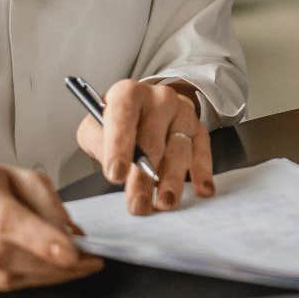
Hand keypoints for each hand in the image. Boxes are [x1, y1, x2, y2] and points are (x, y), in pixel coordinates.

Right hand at [0, 163, 101, 291]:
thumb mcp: (19, 176)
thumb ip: (47, 201)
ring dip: (43, 276)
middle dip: (50, 264)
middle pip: (2, 255)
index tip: (73, 252)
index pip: (4, 219)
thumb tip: (71, 233)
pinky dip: (25, 280)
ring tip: (74, 267)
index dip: (39, 238)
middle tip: (87, 263)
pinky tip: (44, 270)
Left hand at [75, 79, 214, 214]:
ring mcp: (182, 112)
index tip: (116, 174)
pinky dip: (203, 171)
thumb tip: (114, 166)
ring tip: (164, 203)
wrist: (147, 106)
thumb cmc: (116, 122)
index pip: (123, 116)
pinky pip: (202, 149)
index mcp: (128, 93)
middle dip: (144, 176)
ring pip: (179, 148)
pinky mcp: (198, 128)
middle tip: (138, 204)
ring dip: (172, 179)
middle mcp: (159, 98)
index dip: (119, 146)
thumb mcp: (95, 127)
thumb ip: (98, 143)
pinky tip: (202, 189)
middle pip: (153, 139)